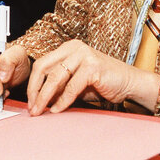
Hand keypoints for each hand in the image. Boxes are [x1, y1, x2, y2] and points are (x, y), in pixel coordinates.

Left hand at [26, 40, 159, 115]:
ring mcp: (84, 55)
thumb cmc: (103, 83)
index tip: (30, 101)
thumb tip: (38, 99)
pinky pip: (71, 86)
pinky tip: (57, 109)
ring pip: (55, 77)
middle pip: (44, 67)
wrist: (130, 83)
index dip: (33, 84)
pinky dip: (62, 100)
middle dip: (35, 90)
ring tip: (40, 111)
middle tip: (32, 108)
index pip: (42, 64)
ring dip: (45, 97)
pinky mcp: (92, 66)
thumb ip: (59, 87)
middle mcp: (74, 48)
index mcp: (68, 48)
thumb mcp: (76, 84)